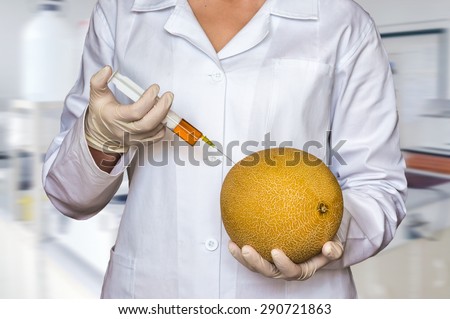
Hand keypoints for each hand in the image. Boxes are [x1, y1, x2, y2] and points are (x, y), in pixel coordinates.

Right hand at [85, 66, 172, 152]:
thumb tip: (107, 69)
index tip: (155, 88)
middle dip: (162, 108)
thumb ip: (98, 81)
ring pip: (155, 129)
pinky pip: (157, 136)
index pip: (135, 111)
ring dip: (164, 114)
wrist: (101, 134)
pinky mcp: (142, 143)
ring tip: (166, 101)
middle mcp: (124, 131)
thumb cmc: (102, 113)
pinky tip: (162, 114)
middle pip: (148, 123)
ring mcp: (134, 138)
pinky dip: (163, 125)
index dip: (148, 99)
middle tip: (169, 95)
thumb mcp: (97, 96)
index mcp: (114, 118)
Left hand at [228, 236, 343, 280]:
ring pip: (256, 266)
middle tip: (246, 249)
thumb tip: (329, 247)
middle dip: (255, 263)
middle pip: (268, 271)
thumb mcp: (335, 245)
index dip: (283, 264)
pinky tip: (232, 236)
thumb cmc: (326, 242)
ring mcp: (273, 264)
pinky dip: (240, 248)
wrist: (318, 240)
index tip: (275, 251)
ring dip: (243, 258)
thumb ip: (334, 249)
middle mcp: (285, 270)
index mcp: (302, 270)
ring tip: (233, 245)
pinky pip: (251, 254)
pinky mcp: (264, 256)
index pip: (291, 271)